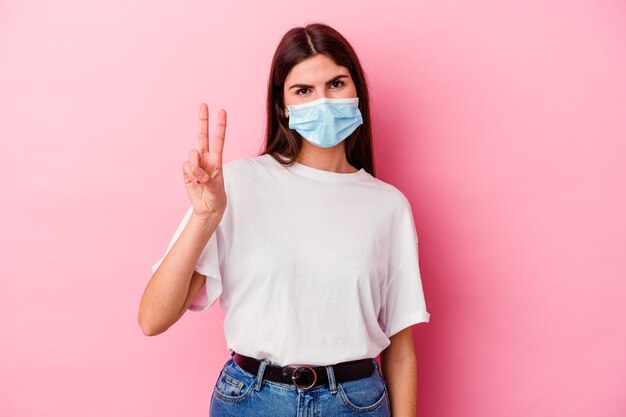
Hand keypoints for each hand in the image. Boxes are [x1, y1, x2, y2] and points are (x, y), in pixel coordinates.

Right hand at [183, 103, 226, 218]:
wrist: (208, 207)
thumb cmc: (216, 196)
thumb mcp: (215, 188)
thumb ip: (205, 178)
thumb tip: (195, 172)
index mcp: (216, 159)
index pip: (218, 139)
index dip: (220, 126)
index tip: (222, 111)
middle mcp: (205, 158)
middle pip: (202, 135)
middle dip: (203, 120)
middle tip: (204, 104)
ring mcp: (195, 163)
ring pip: (191, 155)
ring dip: (195, 168)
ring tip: (200, 180)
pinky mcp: (186, 171)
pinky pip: (185, 167)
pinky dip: (189, 175)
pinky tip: (194, 182)